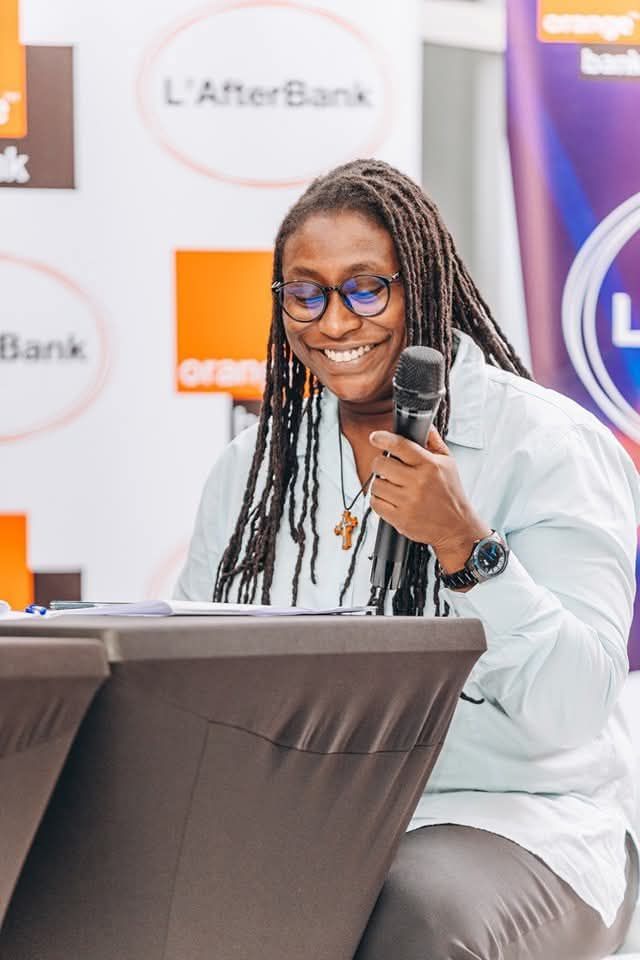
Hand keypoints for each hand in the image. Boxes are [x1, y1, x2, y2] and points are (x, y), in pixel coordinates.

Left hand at [369, 426, 491, 574]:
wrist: (456, 527)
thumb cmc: (451, 493)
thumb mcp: (448, 463)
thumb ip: (433, 442)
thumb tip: (423, 424)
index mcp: (429, 465)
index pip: (400, 445)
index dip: (383, 438)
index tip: (375, 437)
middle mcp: (418, 482)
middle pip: (381, 464)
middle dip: (380, 464)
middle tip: (387, 467)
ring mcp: (408, 501)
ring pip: (376, 484)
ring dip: (380, 484)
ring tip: (392, 486)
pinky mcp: (400, 518)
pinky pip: (375, 503)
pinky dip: (379, 500)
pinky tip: (391, 499)